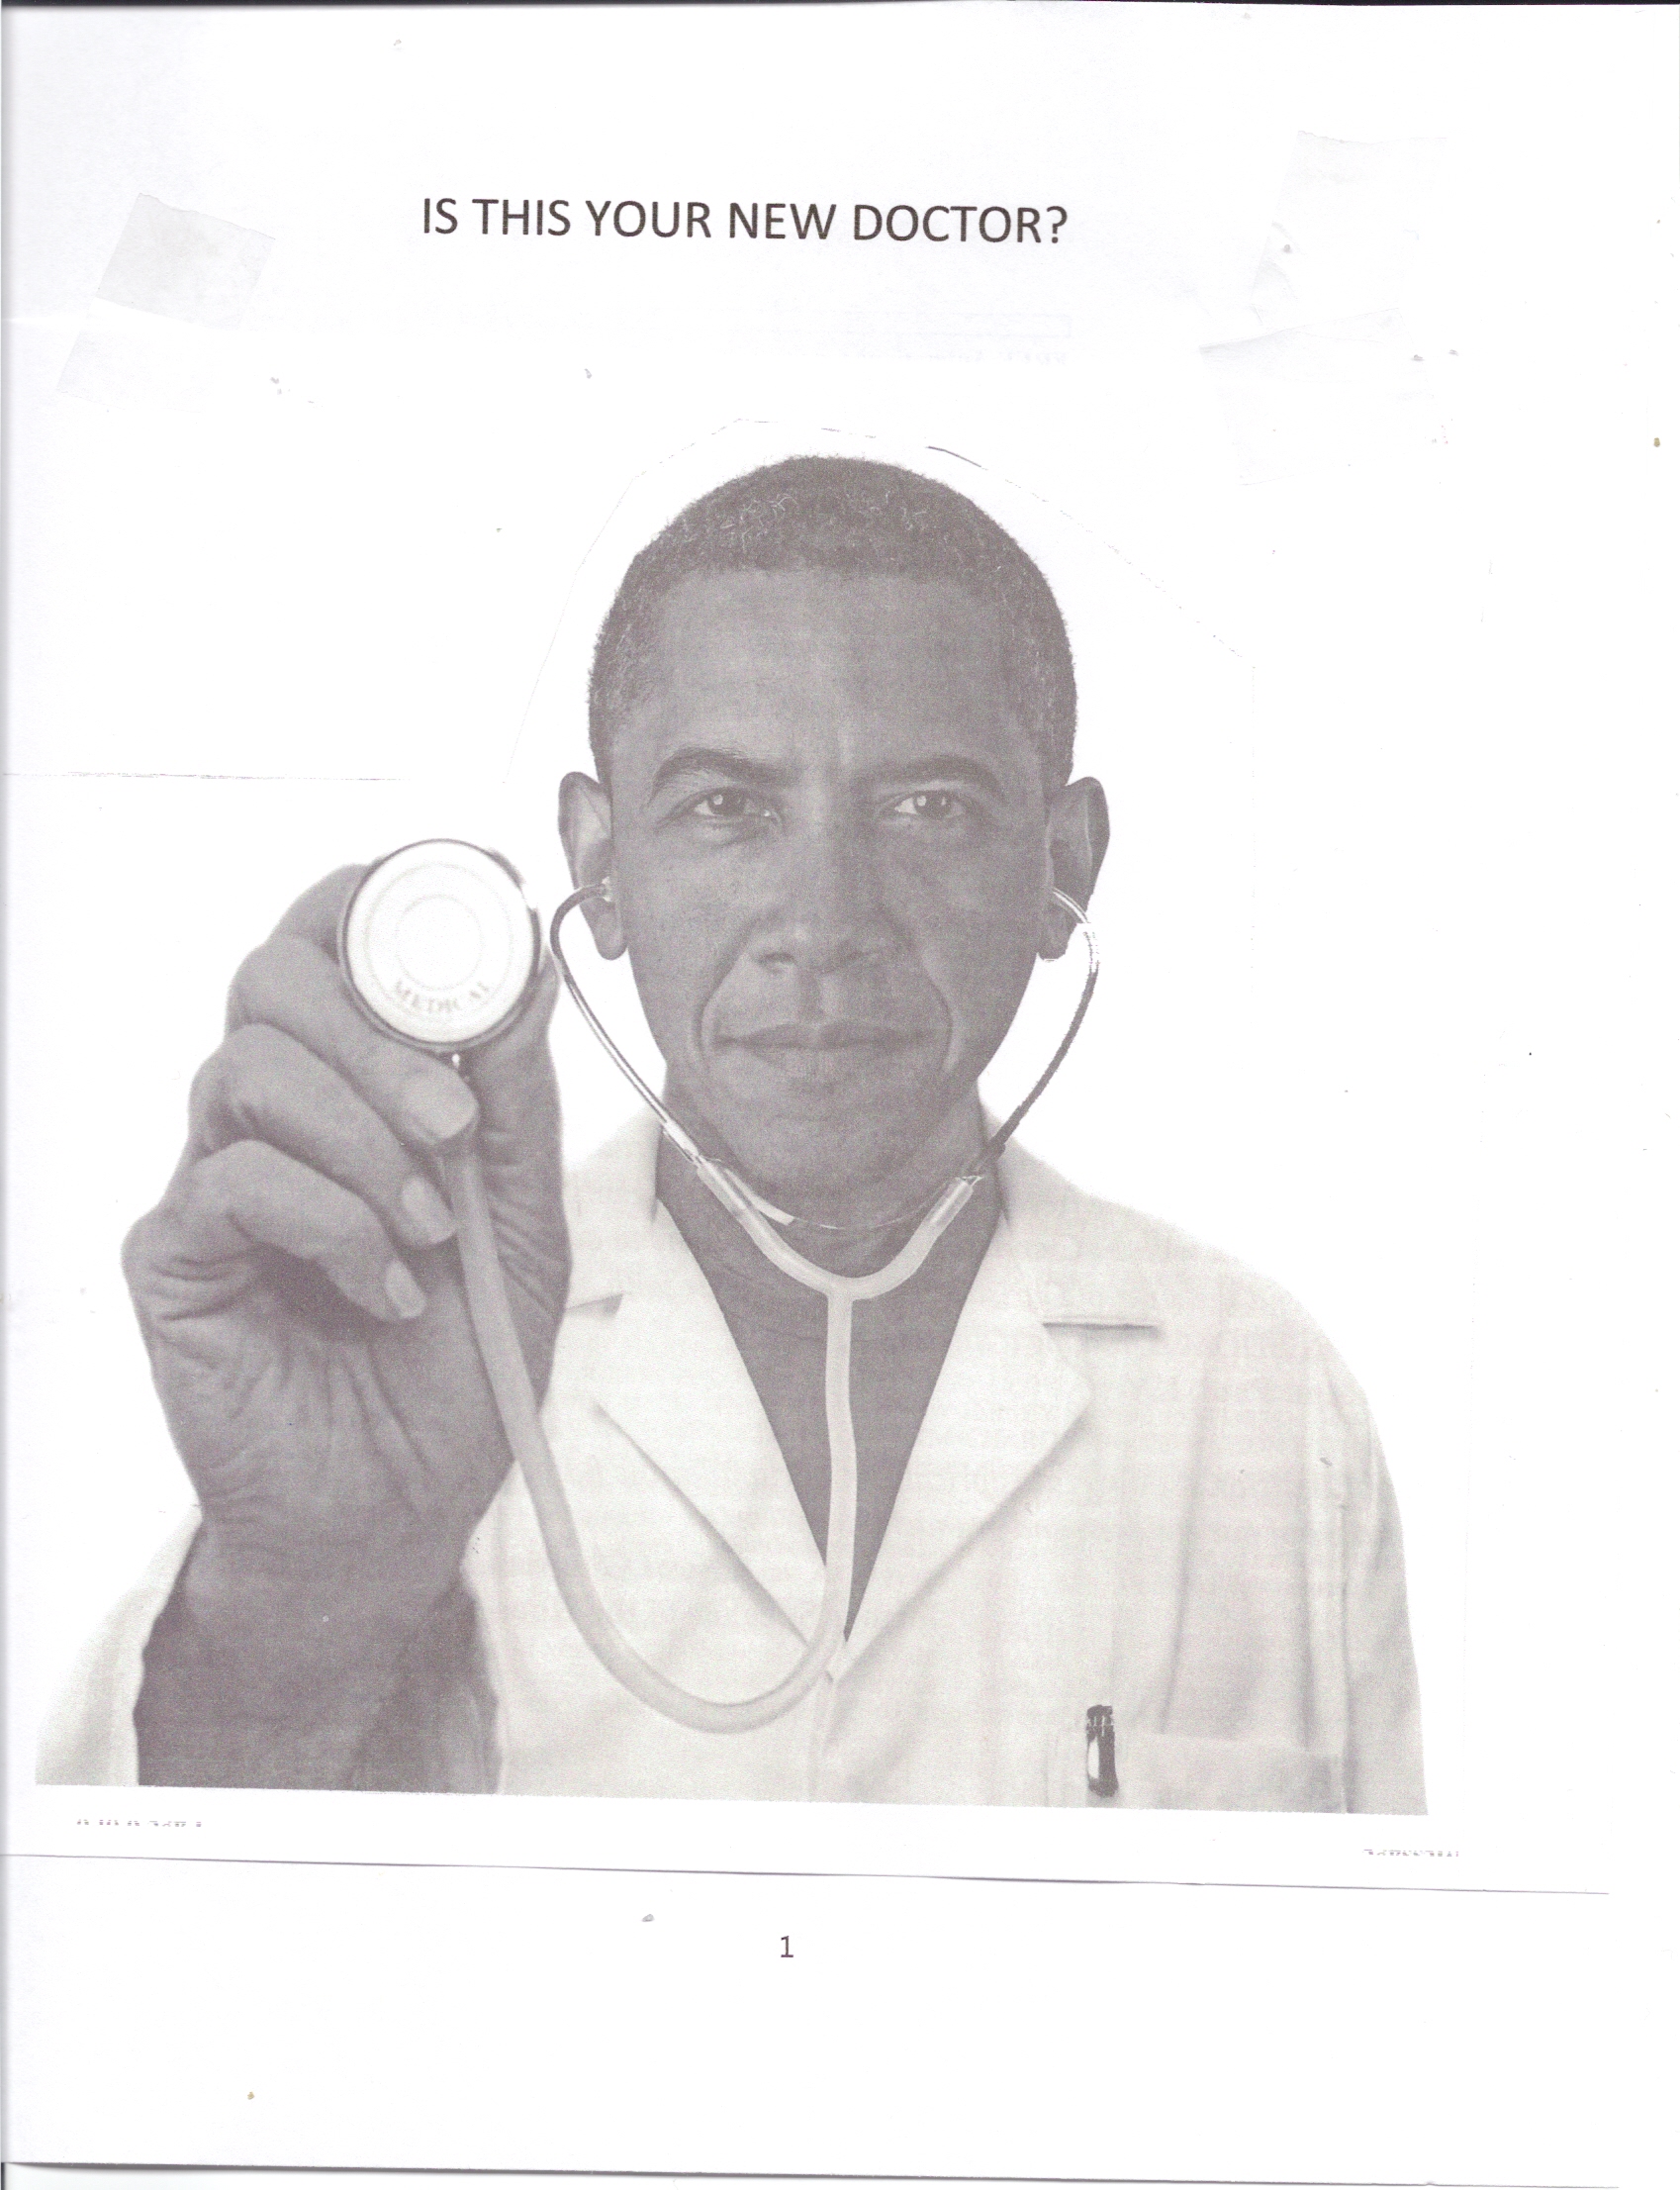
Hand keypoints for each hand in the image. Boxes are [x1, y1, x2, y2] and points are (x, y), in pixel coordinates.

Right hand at [124, 866, 565, 1781]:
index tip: (475, 893)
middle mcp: (273, 1116)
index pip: (334, 946)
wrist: (397, 1512)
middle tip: (452, 1119)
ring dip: (364, 1140)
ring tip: (429, 1231)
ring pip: (249, 1067)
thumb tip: (526, 976)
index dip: (385, 899)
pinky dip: (330, 1223)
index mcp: (353, 1086)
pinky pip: (233, 1180)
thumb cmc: (453, 1367)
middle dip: (377, 1029)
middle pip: (272, 976)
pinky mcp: (176, 1255)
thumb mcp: (522, 1226)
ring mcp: (214, 1180)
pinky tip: (382, 1287)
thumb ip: (514, 1105)